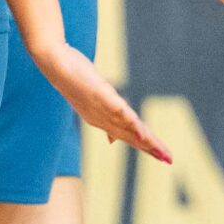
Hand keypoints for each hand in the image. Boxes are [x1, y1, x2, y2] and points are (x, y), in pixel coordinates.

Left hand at [32, 41, 170, 161]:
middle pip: (130, 136)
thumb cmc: (75, 81)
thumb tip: (113, 140)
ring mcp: (99, 106)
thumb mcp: (93, 102)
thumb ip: (107, 119)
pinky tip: (139, 129)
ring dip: (143, 138)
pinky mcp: (98, 93)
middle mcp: (101, 118)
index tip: (165, 158)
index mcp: (102, 121)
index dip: (147, 148)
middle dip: (150, 148)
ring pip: (126, 125)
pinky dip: (129, 120)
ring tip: (159, 149)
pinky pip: (116, 108)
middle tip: (169, 160)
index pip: (129, 137)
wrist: (54, 63)